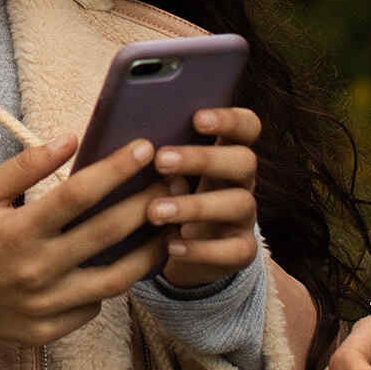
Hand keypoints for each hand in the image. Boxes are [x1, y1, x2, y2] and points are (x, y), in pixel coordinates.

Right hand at [0, 133, 170, 345]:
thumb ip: (25, 166)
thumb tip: (70, 138)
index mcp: (18, 232)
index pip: (79, 194)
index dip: (116, 169)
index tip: (145, 147)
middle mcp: (37, 271)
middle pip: (107, 234)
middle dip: (147, 202)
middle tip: (174, 181)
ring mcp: (44, 307)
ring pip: (115, 281)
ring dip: (149, 252)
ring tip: (170, 227)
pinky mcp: (47, 332)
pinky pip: (93, 308)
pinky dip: (111, 286)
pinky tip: (126, 264)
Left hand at [150, 105, 260, 289]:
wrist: (174, 248)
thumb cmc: (161, 194)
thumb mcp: (160, 172)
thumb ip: (153, 152)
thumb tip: (124, 137)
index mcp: (225, 151)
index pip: (246, 126)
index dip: (229, 119)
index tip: (196, 118)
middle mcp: (242, 181)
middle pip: (244, 160)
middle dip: (203, 158)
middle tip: (161, 160)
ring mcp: (245, 217)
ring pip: (240, 203)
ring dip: (196, 205)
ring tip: (155, 211)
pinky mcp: (242, 251)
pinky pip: (234, 250)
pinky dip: (203, 249)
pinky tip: (172, 245)